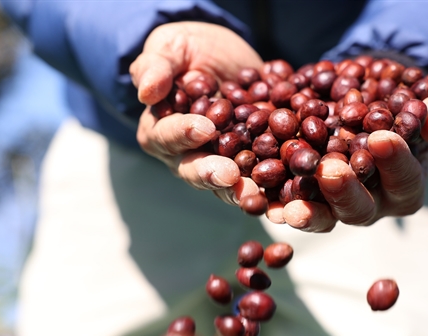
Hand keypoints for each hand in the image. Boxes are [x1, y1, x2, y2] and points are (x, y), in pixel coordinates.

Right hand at [130, 22, 263, 201]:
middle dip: (212, 174)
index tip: (204, 128)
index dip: (183, 133)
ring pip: (226, 185)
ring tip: (257, 196)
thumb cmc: (190, 50)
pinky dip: (270, 190)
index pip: (167, 136)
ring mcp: (220, 162)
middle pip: (194, 170)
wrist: (228, 56)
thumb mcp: (170, 46)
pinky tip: (282, 196)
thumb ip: (156, 66)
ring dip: (241, 192)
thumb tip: (145, 91)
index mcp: (160, 129)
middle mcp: (186, 154)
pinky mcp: (250, 163)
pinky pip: (259, 180)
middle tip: (229, 176)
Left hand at [267, 91, 427, 231]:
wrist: (364, 100)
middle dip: (344, 191)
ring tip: (288, 209)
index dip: (395, 162)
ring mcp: (332, 205)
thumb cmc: (402, 105)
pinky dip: (271, 204)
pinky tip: (256, 199)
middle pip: (358, 209)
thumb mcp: (426, 105)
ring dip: (304, 212)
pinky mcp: (300, 196)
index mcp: (404, 187)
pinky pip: (285, 205)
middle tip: (330, 170)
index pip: (403, 180)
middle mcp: (369, 204)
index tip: (382, 138)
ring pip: (320, 216)